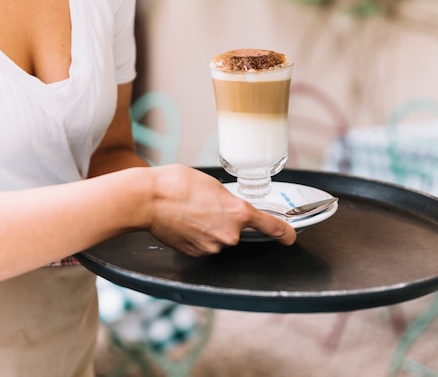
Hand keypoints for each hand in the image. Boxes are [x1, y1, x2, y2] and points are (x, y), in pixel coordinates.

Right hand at [147, 165, 296, 255]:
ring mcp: (212, 247)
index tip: (290, 236)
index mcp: (238, 213)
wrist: (147, 200)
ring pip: (221, 238)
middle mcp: (229, 235)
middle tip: (207, 206)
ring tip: (192, 212)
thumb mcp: (212, 184)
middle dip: (228, 220)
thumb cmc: (176, 185)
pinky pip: (205, 245)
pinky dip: (199, 236)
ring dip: (212, 228)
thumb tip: (229, 209)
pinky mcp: (196, 254)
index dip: (285, 233)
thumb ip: (228, 200)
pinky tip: (186, 222)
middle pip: (239, 231)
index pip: (272, 227)